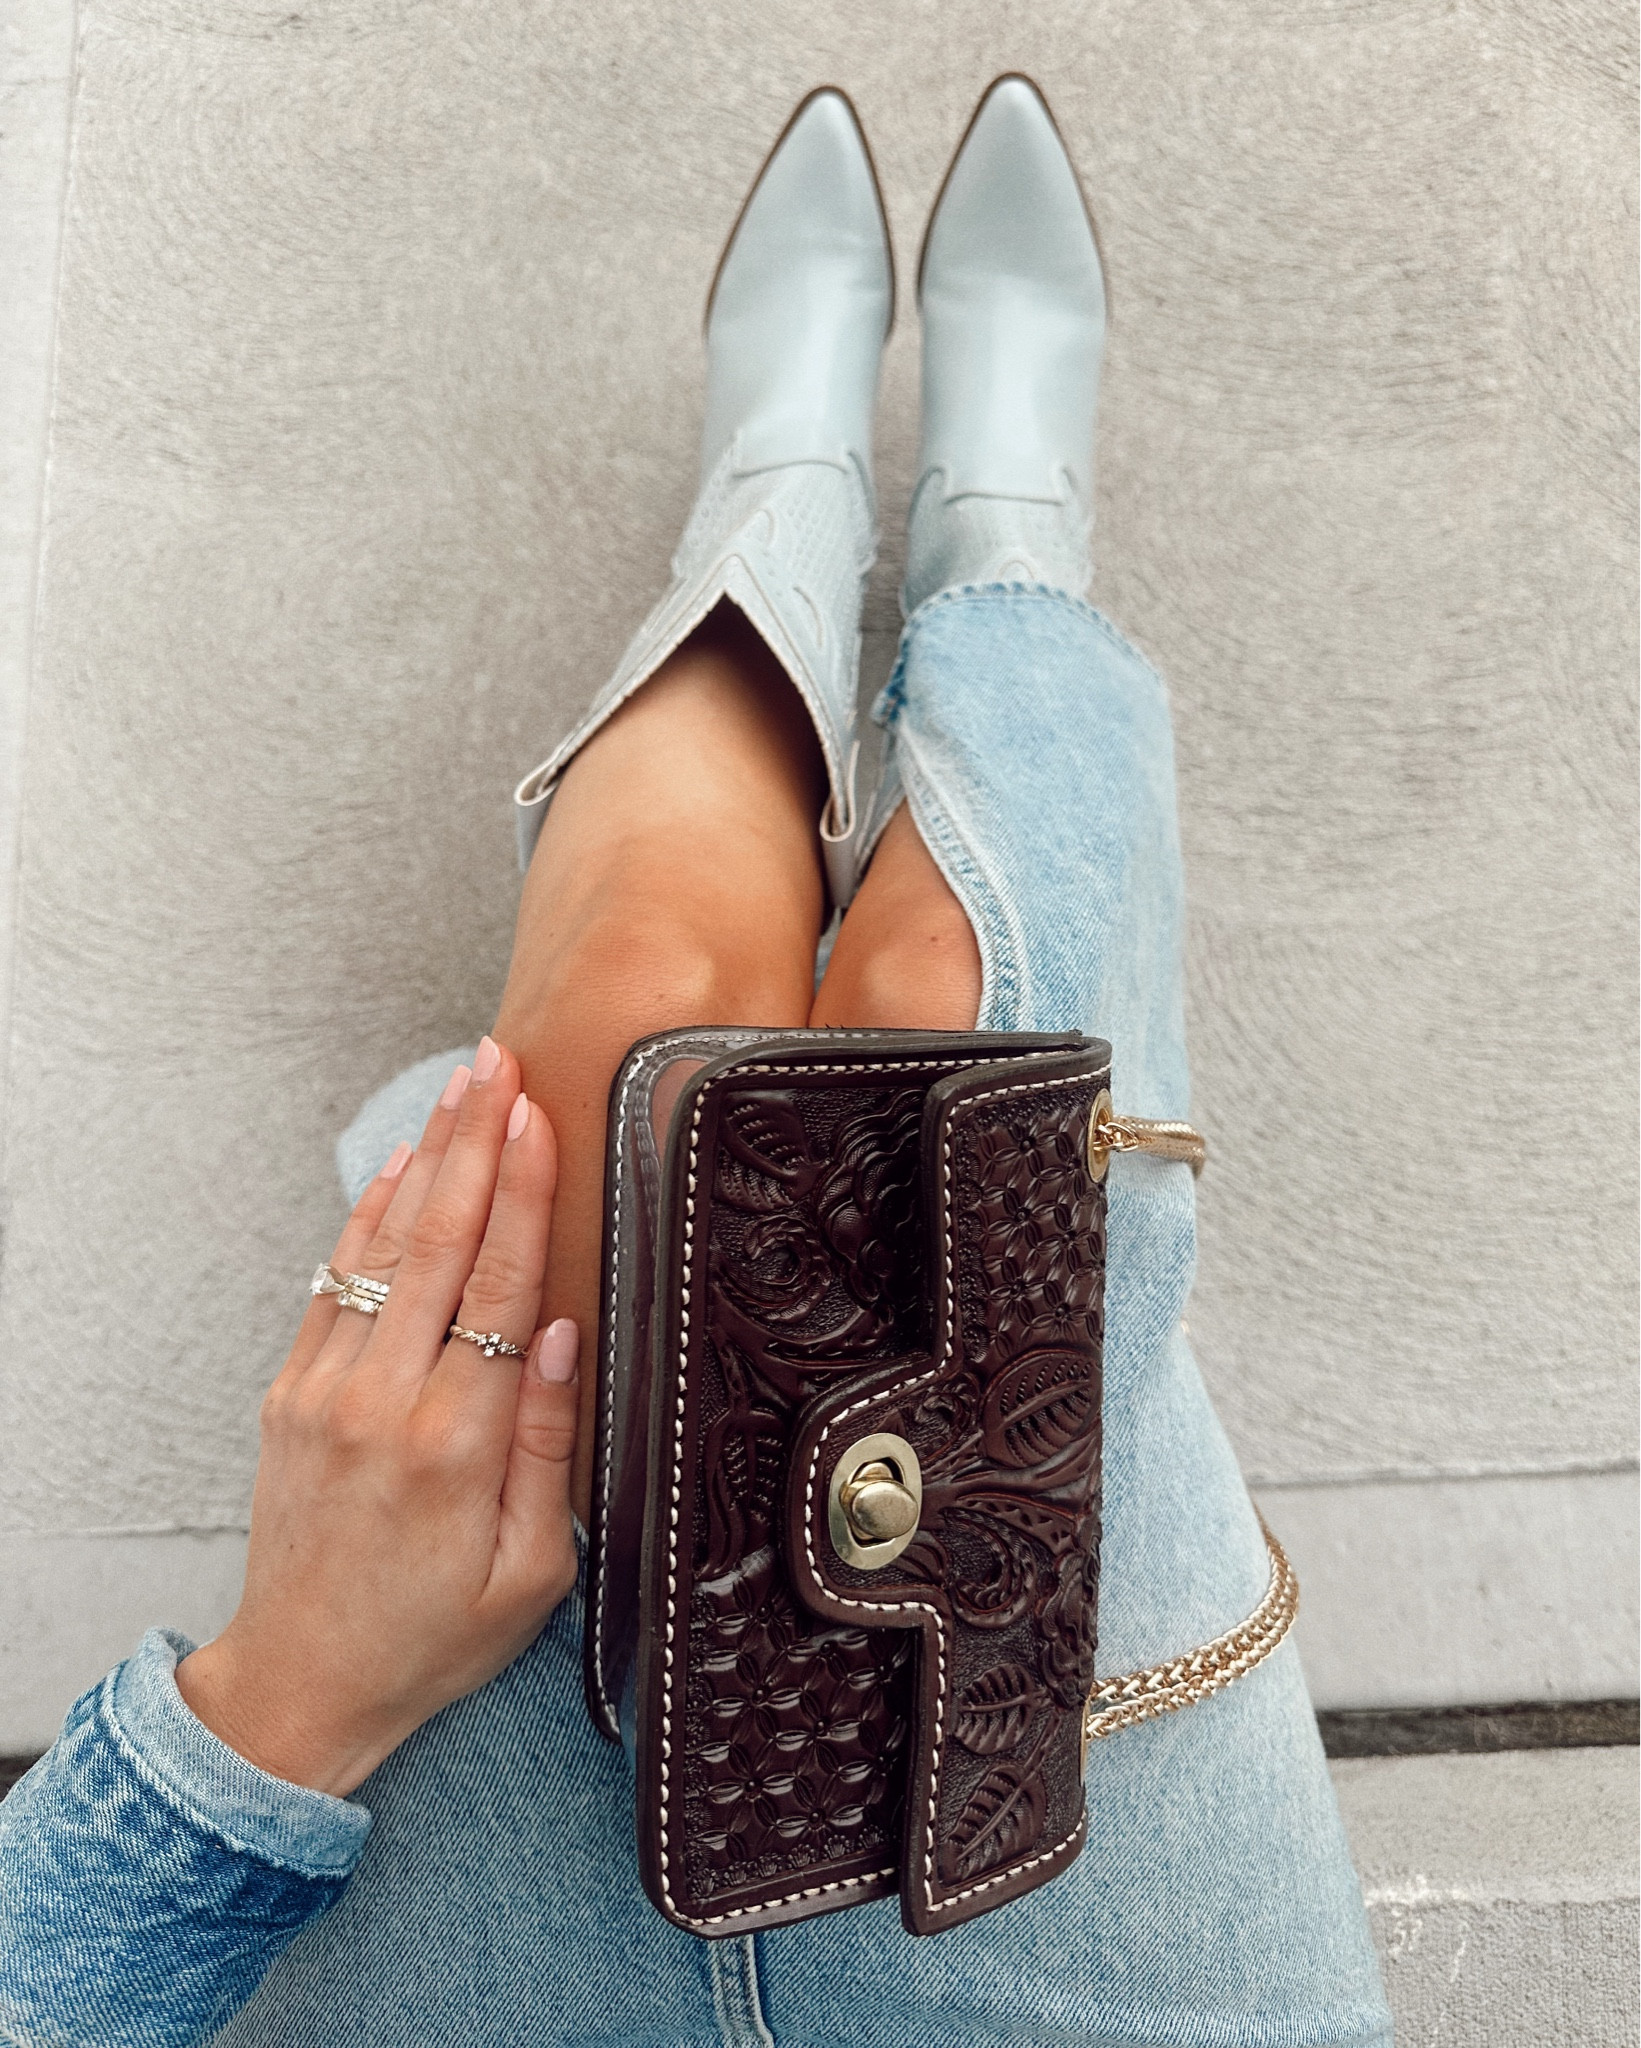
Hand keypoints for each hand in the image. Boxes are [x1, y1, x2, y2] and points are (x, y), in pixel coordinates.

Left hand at [176, 1036, 578, 1795]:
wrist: (300, 1682)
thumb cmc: (430, 1639)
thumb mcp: (528, 1574)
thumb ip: (548, 1450)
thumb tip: (565, 1336)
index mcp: (455, 1444)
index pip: (501, 1286)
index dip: (525, 1192)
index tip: (540, 1117)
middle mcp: (382, 1400)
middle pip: (441, 1242)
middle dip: (476, 1141)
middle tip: (498, 1062)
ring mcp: (326, 1389)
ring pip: (386, 1247)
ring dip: (428, 1158)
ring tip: (461, 1086)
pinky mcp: (293, 1391)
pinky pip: (336, 1280)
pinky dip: (371, 1215)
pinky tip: (404, 1166)